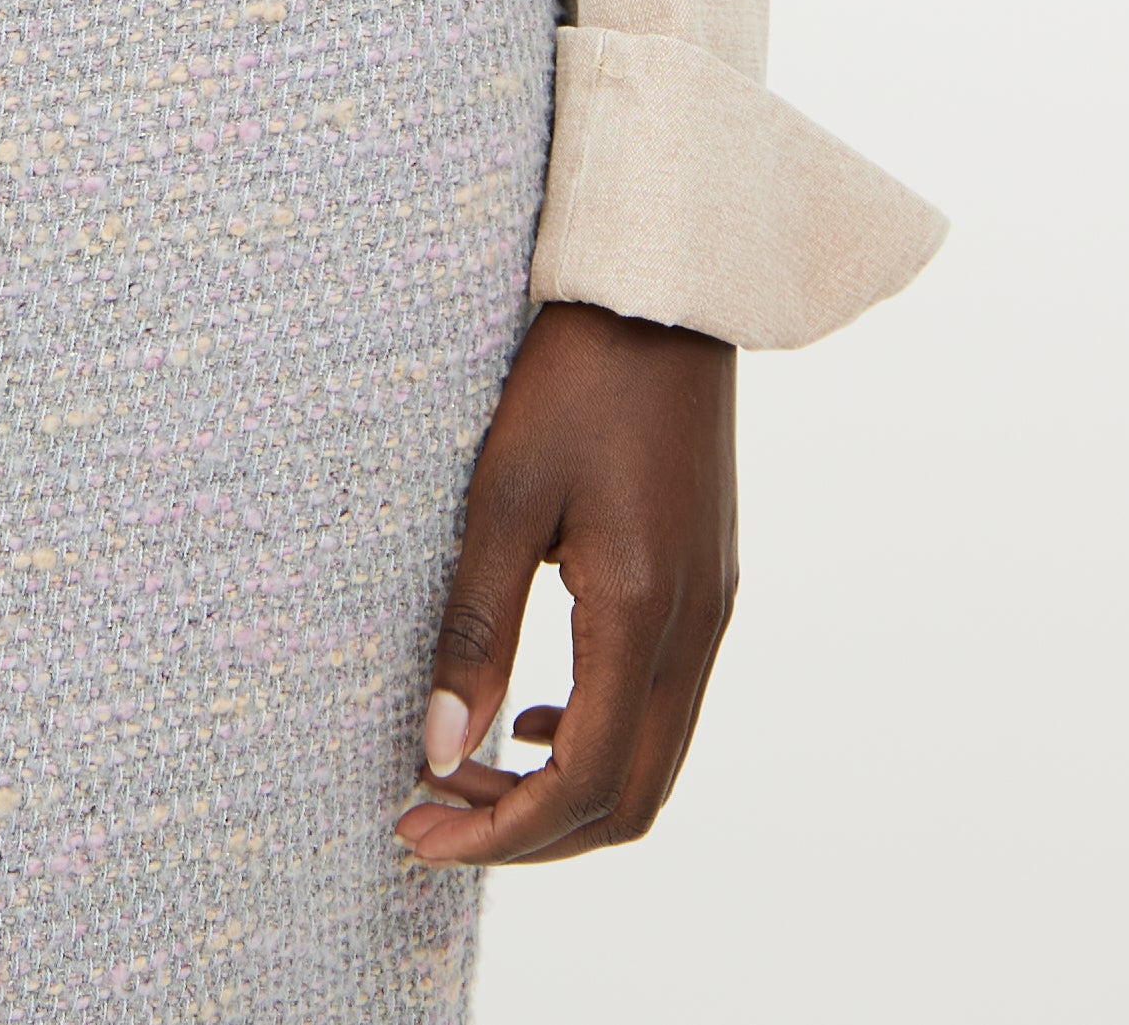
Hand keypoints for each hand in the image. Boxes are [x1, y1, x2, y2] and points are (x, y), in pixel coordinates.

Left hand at [395, 298, 736, 868]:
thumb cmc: (575, 377)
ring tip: (465, 771)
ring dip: (561, 791)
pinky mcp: (708, 590)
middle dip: (527, 833)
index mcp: (643, 612)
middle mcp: (694, 632)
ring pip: (649, 764)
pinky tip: (533, 715)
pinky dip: (596, 741)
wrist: (663, 295)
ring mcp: (711, 614)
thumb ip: (476, 627)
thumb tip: (438, 747)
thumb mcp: (505, 494)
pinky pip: (661, 710)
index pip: (582, 782)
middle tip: (430, 820)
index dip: (500, 830)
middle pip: (625, 801)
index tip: (417, 831)